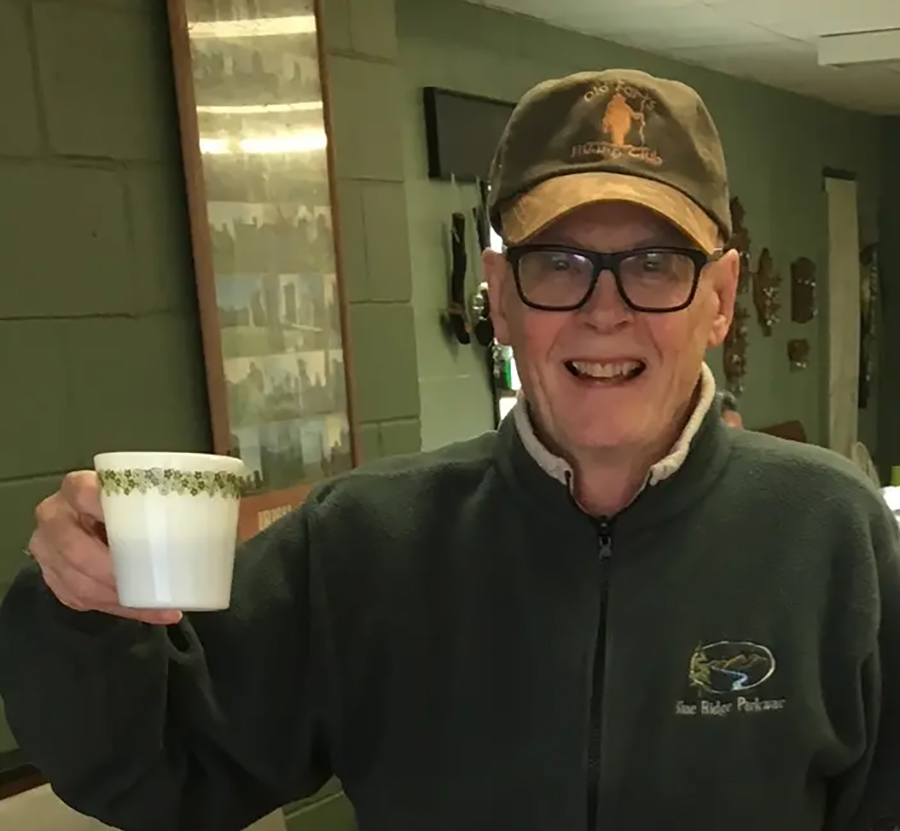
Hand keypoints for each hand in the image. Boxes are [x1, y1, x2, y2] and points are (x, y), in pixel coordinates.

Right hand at [27, 471, 180, 625]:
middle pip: (75, 549)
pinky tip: (141, 610)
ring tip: (155, 605)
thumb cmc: (136, 503)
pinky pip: (77, 598)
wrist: (94, 517)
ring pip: (77, 581)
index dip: (104, 509)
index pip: (84, 493)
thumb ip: (174, 497)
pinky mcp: (50, 575)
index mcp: (77, 487)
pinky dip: (113, 608)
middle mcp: (54, 515)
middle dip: (112, 572)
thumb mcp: (145, 494)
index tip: (137, 529)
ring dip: (115, 598)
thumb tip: (234, 514)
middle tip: (149, 584)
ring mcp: (46, 548)